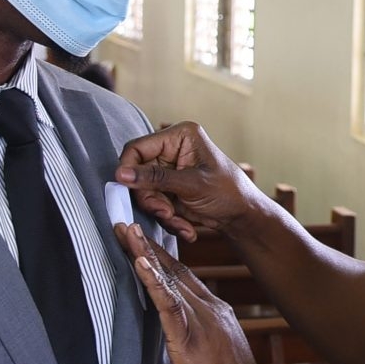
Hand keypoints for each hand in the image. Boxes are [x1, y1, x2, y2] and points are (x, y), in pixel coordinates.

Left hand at [114, 222, 257, 363]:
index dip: (162, 257)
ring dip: (145, 254)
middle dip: (148, 247)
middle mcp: (209, 307)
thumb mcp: (217, 349)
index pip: (184, 277)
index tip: (143, 240)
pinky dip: (153, 281)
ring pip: (168, 280)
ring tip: (126, 232)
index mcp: (215, 309)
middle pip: (173, 270)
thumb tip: (186, 329)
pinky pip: (167, 303)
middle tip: (125, 225)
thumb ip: (202, 332)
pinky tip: (140, 263)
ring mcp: (199, 319)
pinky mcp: (187, 335)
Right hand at [115, 123, 256, 242]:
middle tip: (165, 212)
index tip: (125, 187)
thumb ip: (155, 178)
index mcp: (179, 136)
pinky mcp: (169, 190)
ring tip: (179, 222)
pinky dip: (167, 218)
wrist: (243, 216)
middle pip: (138, 174)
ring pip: (144, 192)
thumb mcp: (192, 184)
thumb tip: (121, 174)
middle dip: (151, 198)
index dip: (128, 168)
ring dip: (160, 212)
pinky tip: (186, 227)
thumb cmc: (229, 192)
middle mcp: (171, 151)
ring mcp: (169, 172)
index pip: (138, 148)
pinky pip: (155, 205)